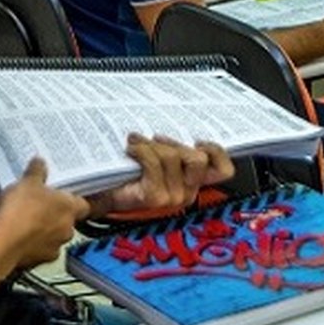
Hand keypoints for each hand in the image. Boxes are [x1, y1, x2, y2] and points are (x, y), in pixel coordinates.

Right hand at [0, 159, 89, 267]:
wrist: (2, 242)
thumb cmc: (20, 211)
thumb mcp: (28, 182)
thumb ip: (37, 172)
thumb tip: (39, 164)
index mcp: (70, 208)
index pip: (83, 205)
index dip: (73, 200)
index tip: (62, 196)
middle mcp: (66, 230)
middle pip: (66, 222)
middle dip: (53, 215)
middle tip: (37, 205)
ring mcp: (53, 247)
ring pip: (52, 238)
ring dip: (41, 232)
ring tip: (22, 221)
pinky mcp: (37, 262)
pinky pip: (36, 252)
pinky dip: (28, 246)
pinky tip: (14, 236)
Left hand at [88, 134, 233, 215]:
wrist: (100, 189)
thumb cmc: (128, 170)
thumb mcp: (159, 155)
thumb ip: (176, 146)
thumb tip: (180, 126)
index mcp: (193, 181)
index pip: (223, 170)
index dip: (216, 152)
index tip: (199, 139)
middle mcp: (187, 192)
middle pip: (197, 159)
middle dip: (175, 143)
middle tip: (157, 139)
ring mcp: (172, 198)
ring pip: (173, 158)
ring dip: (152, 146)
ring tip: (137, 143)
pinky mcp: (154, 197)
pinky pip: (154, 163)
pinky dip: (141, 151)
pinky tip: (131, 149)